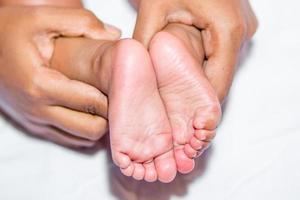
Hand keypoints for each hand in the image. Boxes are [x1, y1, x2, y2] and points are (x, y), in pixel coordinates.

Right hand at [0, 6, 118, 147]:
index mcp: (40, 85)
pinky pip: (67, 139)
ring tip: (105, 104)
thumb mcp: (43, 18)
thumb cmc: (11, 31)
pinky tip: (89, 111)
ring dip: (98, 124)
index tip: (127, 86)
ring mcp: (35, 121)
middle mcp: (37, 109)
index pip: (91, 102)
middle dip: (109, 115)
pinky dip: (83, 130)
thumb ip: (81, 22)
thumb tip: (114, 35)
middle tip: (118, 97)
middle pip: (90, 128)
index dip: (115, 96)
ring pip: (81, 139)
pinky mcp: (34, 126)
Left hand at [132, 0, 257, 101]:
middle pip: (219, 78)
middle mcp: (242, 32)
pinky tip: (184, 67)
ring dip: (198, 78)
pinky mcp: (235, 25)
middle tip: (173, 110)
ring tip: (175, 90)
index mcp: (228, 31)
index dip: (199, 107)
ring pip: (220, 67)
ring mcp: (242, 28)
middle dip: (195, 94)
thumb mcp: (154, 9)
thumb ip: (145, 45)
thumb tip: (134, 76)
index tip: (183, 122)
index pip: (218, 86)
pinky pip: (220, 53)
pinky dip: (203, 63)